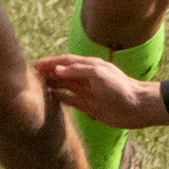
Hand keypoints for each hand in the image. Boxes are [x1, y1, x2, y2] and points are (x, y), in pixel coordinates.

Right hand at [36, 55, 168, 128]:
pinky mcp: (88, 105)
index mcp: (89, 66)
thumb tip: (57, 68)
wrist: (136, 107)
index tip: (36, 65)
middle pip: (63, 73)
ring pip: (64, 85)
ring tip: (37, 85)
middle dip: (48, 72)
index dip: (50, 62)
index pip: (65, 61)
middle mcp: (86, 77)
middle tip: (32, 76)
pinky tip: (50, 97)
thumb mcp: (99, 74)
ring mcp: (87, 91)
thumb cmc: (120, 88)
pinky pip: (70, 100)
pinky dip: (59, 98)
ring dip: (51, 84)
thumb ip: (78, 70)